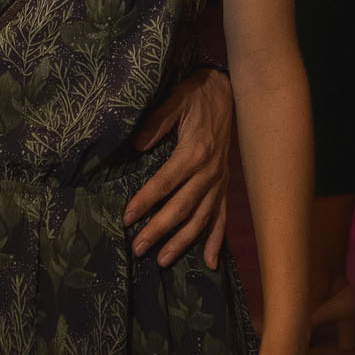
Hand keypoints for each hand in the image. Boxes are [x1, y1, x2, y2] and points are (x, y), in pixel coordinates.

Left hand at [126, 66, 233, 267]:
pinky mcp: (224, 185)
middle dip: (159, 230)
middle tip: (138, 248)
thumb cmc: (196, 95)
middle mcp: (209, 172)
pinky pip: (222, 217)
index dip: (146, 201)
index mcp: (194, 152)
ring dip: (183, 241)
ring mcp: (219, 181)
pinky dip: (217, 240)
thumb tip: (136, 145)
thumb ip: (156, 122)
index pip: (165, 183)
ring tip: (163, 260)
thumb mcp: (175, 100)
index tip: (127, 217)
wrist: (226, 92)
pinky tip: (211, 262)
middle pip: (182, 208)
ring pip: (201, 218)